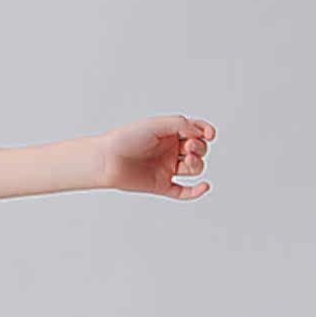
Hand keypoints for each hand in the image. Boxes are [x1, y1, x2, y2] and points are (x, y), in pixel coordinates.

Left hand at [98, 115, 215, 199]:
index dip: (206, 132)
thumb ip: (180, 124)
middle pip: (199, 150)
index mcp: (169, 134)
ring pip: (195, 168)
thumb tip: (200, 133)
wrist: (106, 160)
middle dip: (199, 147)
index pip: (196, 131)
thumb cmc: (125, 139)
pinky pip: (184, 192)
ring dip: (197, 164)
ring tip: (187, 159)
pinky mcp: (162, 186)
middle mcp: (170, 151)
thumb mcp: (155, 124)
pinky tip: (204, 186)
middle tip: (187, 146)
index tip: (209, 134)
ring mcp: (167, 169)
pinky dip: (196, 191)